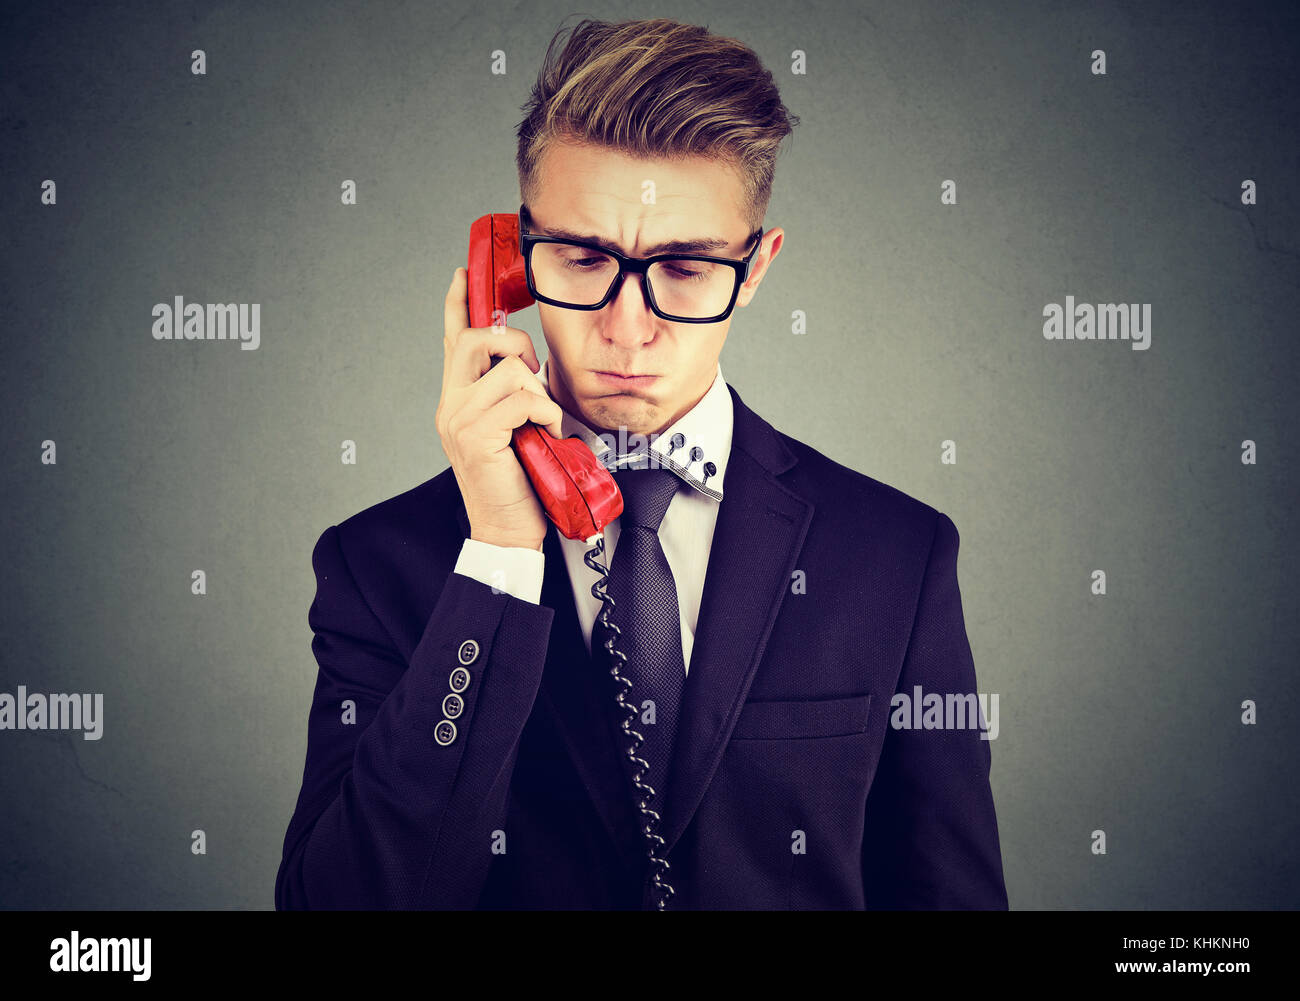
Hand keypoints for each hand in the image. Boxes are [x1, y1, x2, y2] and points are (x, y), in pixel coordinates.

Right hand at [435, 267, 563, 550]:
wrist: (508, 532)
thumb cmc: (518, 483)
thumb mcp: (514, 430)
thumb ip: (511, 397)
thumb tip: (530, 367)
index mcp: (457, 400)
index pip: (450, 340)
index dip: (456, 303)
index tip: (460, 273)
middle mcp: (450, 405)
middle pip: (474, 339)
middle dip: (513, 342)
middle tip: (532, 370)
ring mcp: (459, 419)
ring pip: (509, 370)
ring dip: (539, 392)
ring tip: (542, 422)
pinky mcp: (476, 435)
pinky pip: (522, 399)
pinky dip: (545, 412)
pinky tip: (546, 433)